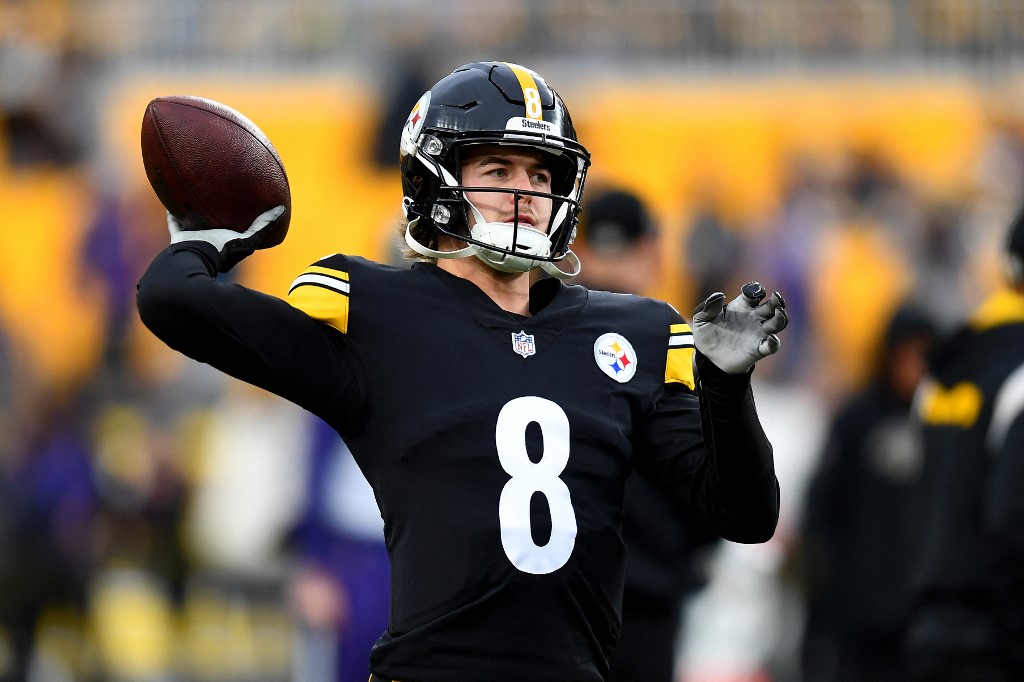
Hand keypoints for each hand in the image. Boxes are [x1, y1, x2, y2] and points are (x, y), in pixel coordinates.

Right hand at [167, 205, 285, 271]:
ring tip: (195, 193)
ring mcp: (194, 240)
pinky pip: (174, 222)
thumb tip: (282, 209)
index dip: (238, 218)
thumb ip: (263, 226)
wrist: (196, 258)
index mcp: (226, 242)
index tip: (242, 202)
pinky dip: (172, 212)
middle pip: (213, 225)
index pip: (234, 229)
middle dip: (215, 213)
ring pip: (194, 222)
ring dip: (194, 211)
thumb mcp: (248, 238)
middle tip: (217, 194)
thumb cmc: (223, 251)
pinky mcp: (179, 237)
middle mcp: (211, 241)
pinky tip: (171, 198)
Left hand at [691, 281, 787, 373]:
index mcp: (741, 306)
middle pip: (771, 306)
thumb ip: (707, 307)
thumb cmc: (707, 336)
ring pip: (777, 323)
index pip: (754, 293)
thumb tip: (719, 295)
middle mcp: (753, 318)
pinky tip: (771, 339)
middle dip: (776, 300)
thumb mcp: (701, 320)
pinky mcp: (759, 349)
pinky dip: (775, 342)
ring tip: (779, 312)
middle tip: (776, 297)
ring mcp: (758, 333)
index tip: (750, 291)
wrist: (708, 359)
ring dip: (781, 317)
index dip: (755, 289)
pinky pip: (772, 345)